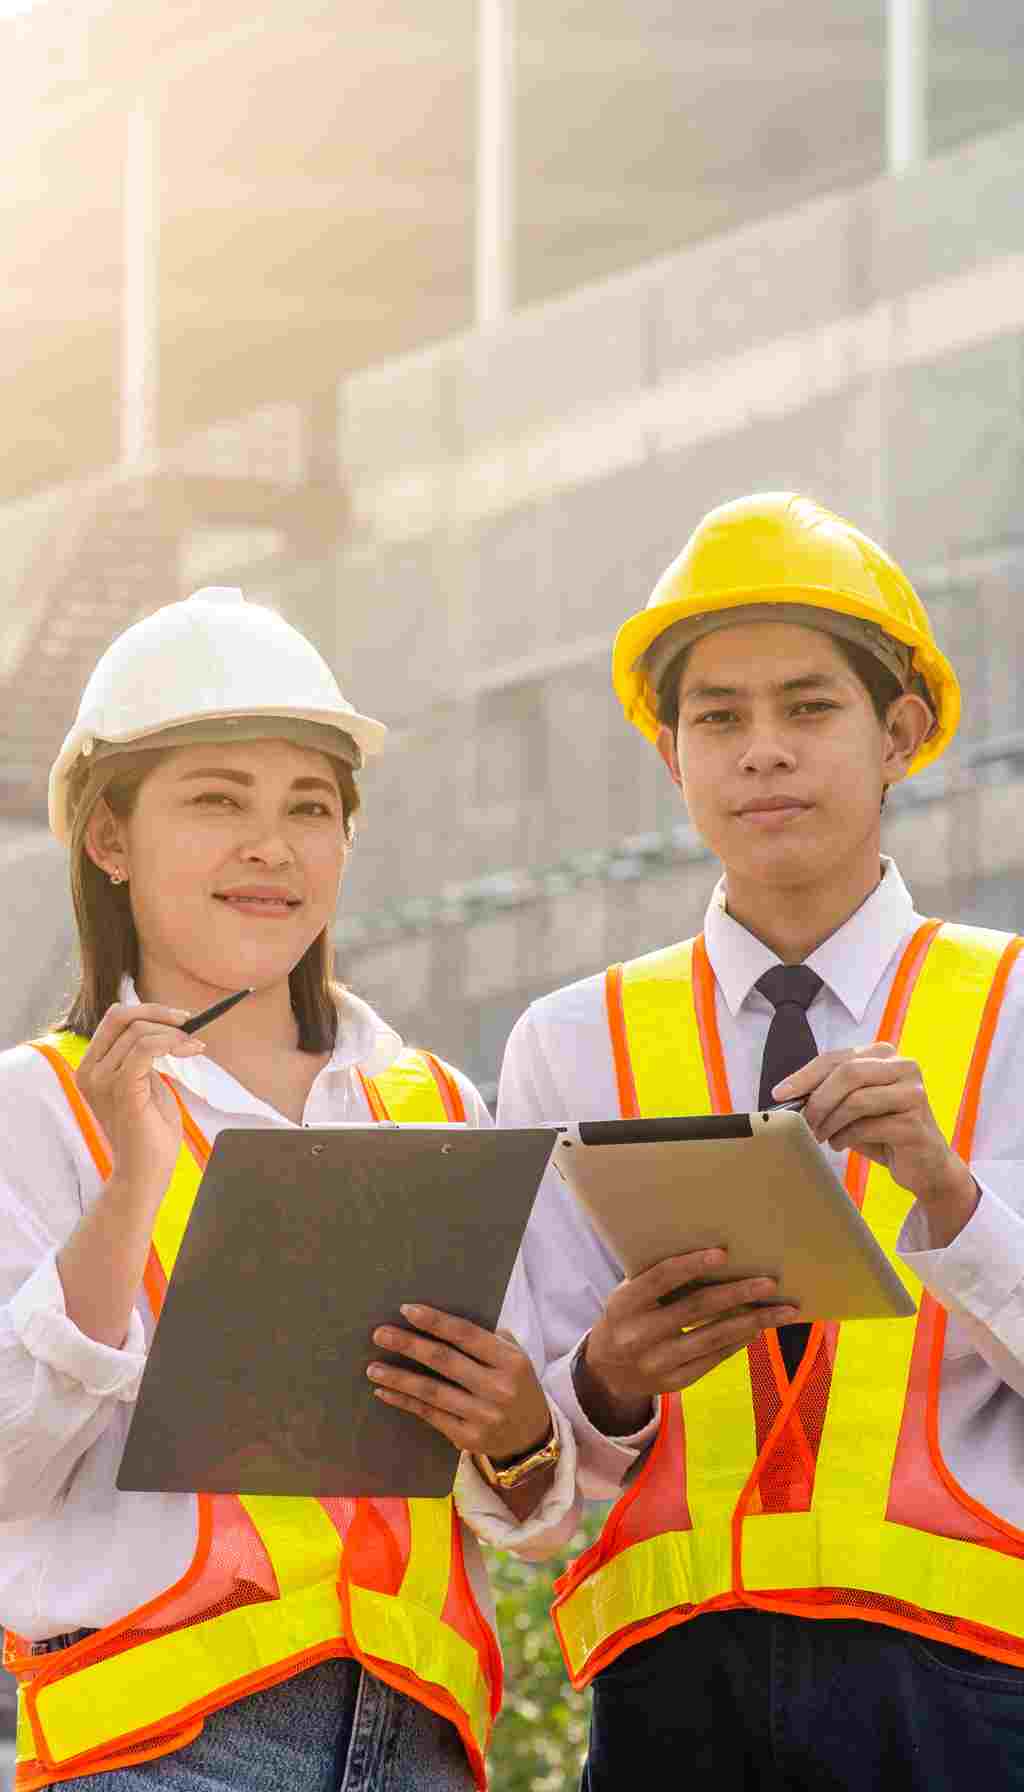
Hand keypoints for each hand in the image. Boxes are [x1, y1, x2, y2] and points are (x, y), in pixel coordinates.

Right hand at [75, 1003, 207, 1197]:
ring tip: (195, 1047)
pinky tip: (190, 1051)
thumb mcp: (145, 1083)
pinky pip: (146, 1049)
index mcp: (91, 1067)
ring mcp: (102, 1080)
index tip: (179, 1018)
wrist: (146, 1172)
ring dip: (174, 1034)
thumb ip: (143, 1055)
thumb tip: (164, 1024)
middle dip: (160, 1014)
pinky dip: (171, 1043)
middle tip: (190, 1024)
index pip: (114, 1019)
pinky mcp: (122, 1089)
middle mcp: (89, 1071)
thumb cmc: (150, 1131)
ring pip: (139, 1032)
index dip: (148, 1011)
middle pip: (122, 1017)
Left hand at [366, 1305, 551, 1460]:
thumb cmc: (516, 1386)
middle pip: (445, 1361)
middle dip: (409, 1345)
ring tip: (373, 1368)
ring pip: (432, 1392)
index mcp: (511, 1361)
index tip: (406, 1310)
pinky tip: (385, 1391)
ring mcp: (483, 1416)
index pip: (467, 1335)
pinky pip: (430, 1415)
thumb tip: (444, 1319)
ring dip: (399, 1378)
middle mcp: (498, 1388)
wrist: (533, 1438)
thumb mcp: (515, 1358)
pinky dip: (405, 1402)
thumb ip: (489, 1338)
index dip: (436, 1322)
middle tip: (380, 1334)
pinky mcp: (469, 1439)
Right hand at [579, 1249, 798, 1434]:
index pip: (661, 1278)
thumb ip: (657, 1281)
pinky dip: (739, 1341)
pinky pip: (714, 1358)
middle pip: (696, 1308)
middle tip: (769, 1282)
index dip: (692, 1265)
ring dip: (752, 1321)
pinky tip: (758, 1328)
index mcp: (624, 1304)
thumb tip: (714, 1258)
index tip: (724, 1254)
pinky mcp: (675, 1382)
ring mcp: (658, 1362)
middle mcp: (639, 1334)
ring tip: (783, 1309)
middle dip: (737, 1293)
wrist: (606, 1371)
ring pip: (713, 1337)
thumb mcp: (628, 1296)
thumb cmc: (628, 1317)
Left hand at [774, 1045, 978, 1244]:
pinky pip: (867, 1126)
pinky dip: (845, 1137)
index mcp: (885, 1056)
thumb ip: (830, 1093)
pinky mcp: (915, 1124)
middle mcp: (904, 1067)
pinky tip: (839, 1144)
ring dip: (829, 1121)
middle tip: (802, 1120)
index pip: (837, 1057)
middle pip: (848, 1072)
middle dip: (818, 1098)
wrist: (926, 1166)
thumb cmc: (884, 1131)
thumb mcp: (854, 1106)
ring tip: (820, 1135)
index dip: (804, 1075)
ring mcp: (913, 1094)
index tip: (780, 1094)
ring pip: (856, 1100)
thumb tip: (789, 1096)